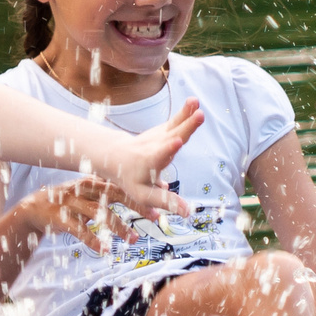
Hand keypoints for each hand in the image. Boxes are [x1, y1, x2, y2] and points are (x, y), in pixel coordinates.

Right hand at [23, 177, 147, 249]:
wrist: (32, 209)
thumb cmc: (67, 202)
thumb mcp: (88, 193)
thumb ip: (109, 192)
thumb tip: (139, 194)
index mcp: (92, 181)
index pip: (121, 183)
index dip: (140, 190)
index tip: (161, 196)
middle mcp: (83, 189)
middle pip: (114, 194)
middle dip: (136, 205)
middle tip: (155, 217)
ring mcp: (71, 203)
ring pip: (99, 213)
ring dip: (119, 227)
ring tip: (134, 240)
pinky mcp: (60, 218)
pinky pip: (79, 230)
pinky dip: (93, 240)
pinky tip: (105, 249)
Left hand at [91, 100, 202, 218]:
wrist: (116, 156)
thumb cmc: (131, 179)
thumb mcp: (144, 195)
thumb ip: (165, 201)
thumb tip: (188, 213)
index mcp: (150, 162)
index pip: (160, 155)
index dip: (169, 148)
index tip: (177, 141)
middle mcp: (155, 146)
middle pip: (172, 136)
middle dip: (185, 126)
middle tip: (199, 116)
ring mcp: (159, 137)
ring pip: (174, 125)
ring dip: (186, 114)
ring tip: (196, 102)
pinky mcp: (163, 130)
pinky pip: (175, 120)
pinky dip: (184, 112)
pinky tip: (194, 102)